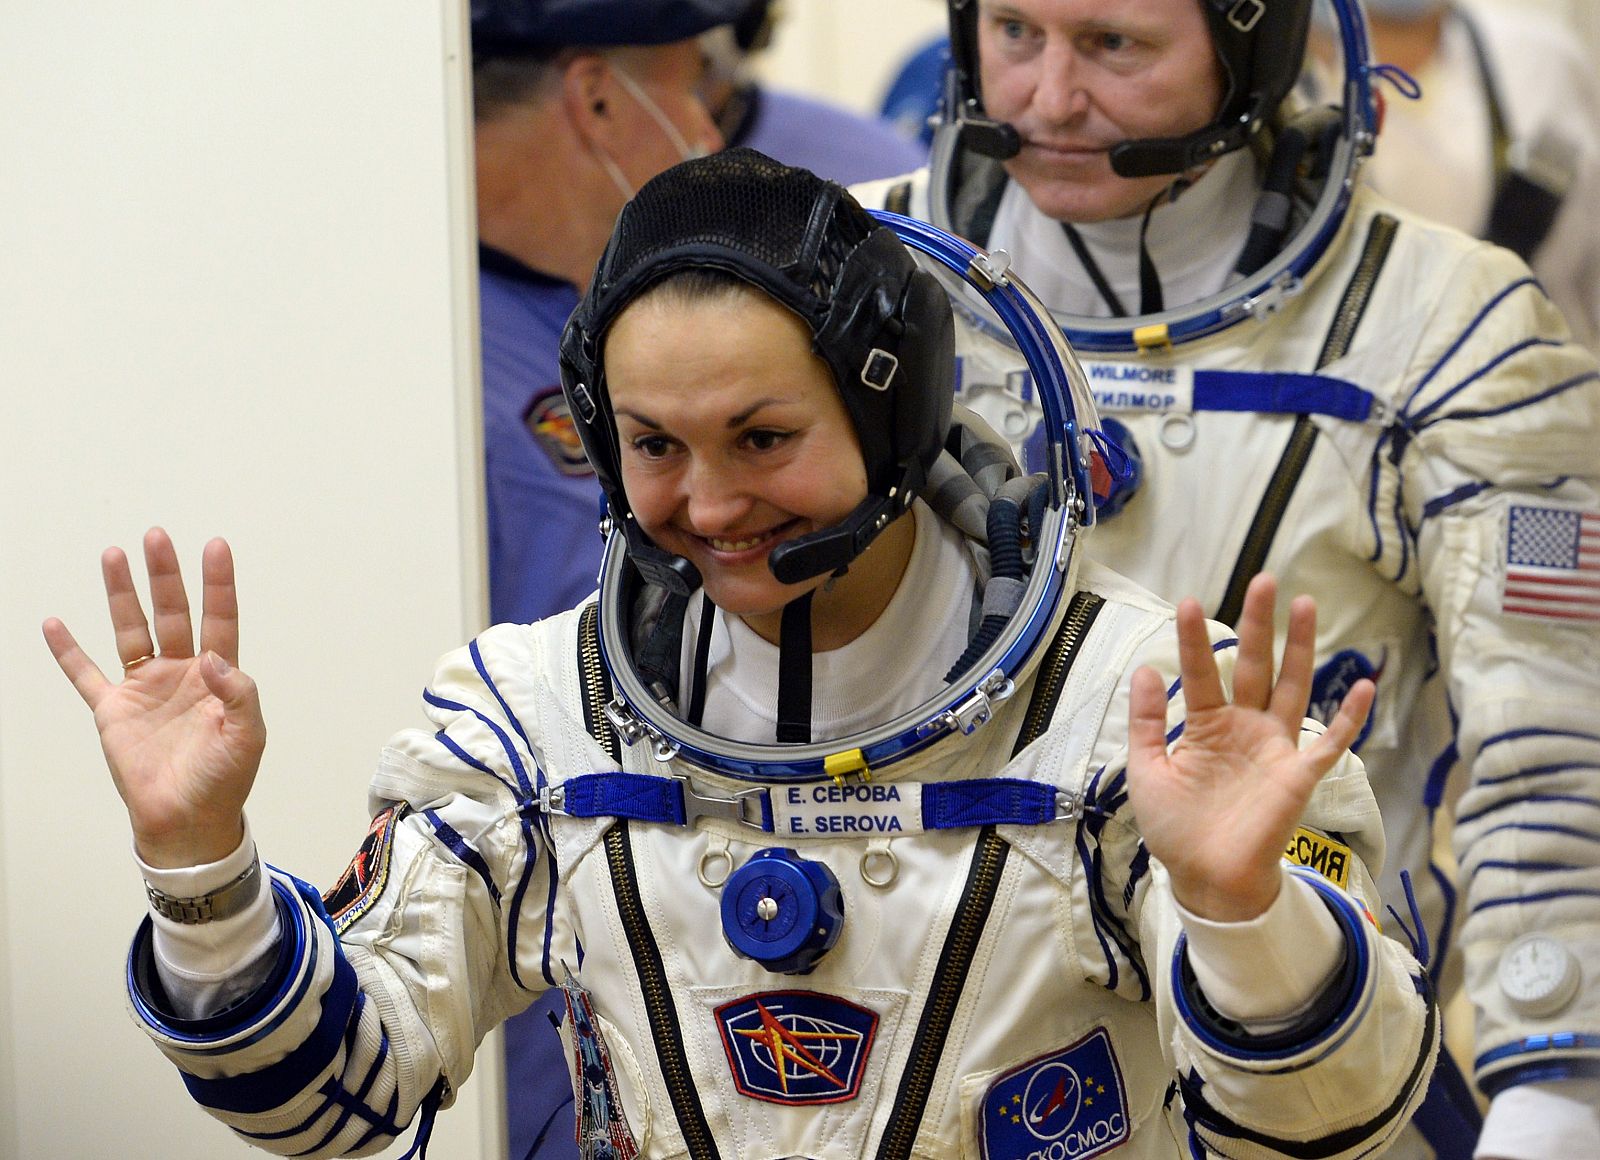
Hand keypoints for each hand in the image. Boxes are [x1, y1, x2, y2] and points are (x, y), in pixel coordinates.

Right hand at [43, 528, 264, 868]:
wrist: (186, 820)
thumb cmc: (224, 780)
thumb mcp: (248, 737)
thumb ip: (239, 695)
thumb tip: (214, 657)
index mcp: (218, 677)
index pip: (220, 620)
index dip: (218, 585)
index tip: (217, 547)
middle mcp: (181, 673)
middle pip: (172, 614)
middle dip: (164, 576)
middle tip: (156, 537)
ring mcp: (146, 688)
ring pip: (131, 630)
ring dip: (121, 595)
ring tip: (114, 555)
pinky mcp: (113, 711)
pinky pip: (86, 674)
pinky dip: (70, 652)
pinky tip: (56, 624)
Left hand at [1124, 573, 1372, 922]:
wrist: (1205, 879)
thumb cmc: (1176, 828)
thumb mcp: (1148, 771)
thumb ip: (1147, 722)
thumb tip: (1142, 670)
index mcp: (1207, 726)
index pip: (1201, 672)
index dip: (1193, 639)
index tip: (1187, 601)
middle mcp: (1245, 728)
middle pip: (1256, 665)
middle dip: (1260, 624)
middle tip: (1264, 580)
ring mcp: (1275, 749)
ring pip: (1292, 687)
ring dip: (1300, 649)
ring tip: (1305, 604)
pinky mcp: (1298, 776)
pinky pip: (1329, 743)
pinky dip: (1349, 716)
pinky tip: (1363, 684)